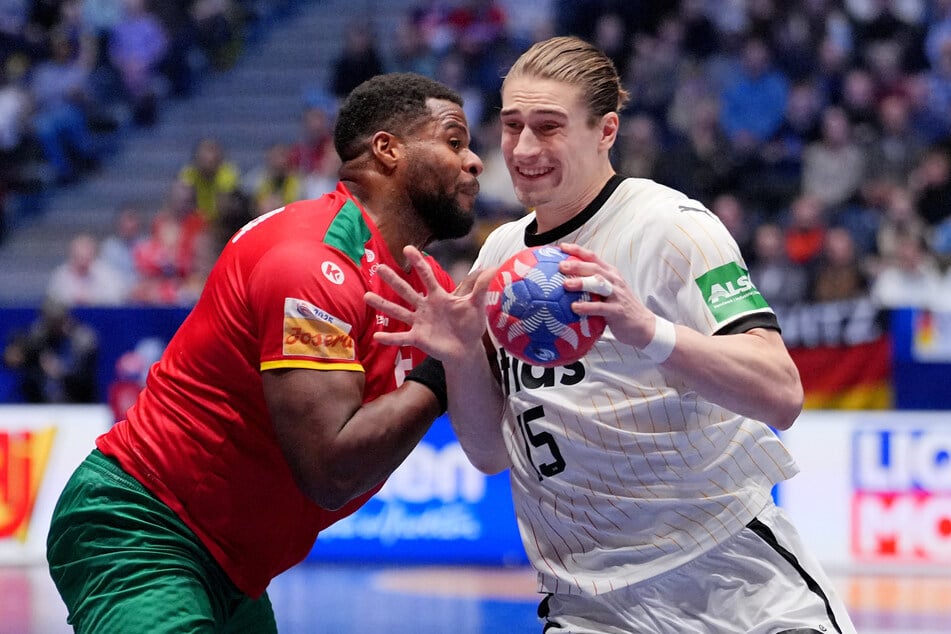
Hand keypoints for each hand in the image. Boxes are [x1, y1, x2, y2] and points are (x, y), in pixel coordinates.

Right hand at [365, 246, 494, 361]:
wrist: (466, 349)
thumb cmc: (470, 325)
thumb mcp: (477, 305)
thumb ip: (482, 287)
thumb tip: (496, 268)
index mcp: (438, 296)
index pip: (426, 276)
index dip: (418, 263)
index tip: (408, 249)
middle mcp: (425, 307)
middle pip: (406, 290)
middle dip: (393, 279)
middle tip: (379, 267)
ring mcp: (419, 322)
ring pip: (398, 311)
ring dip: (383, 304)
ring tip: (366, 296)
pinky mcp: (418, 338)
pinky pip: (401, 338)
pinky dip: (389, 338)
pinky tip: (376, 336)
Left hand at [557, 242, 656, 349]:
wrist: (643, 324)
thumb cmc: (620, 307)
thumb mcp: (608, 291)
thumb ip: (591, 284)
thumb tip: (565, 281)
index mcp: (610, 273)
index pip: (593, 257)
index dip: (577, 250)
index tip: (561, 247)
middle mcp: (614, 280)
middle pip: (595, 268)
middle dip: (577, 265)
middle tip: (561, 266)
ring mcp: (617, 295)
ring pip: (599, 284)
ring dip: (582, 283)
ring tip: (566, 284)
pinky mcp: (618, 310)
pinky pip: (601, 307)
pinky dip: (587, 307)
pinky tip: (575, 308)